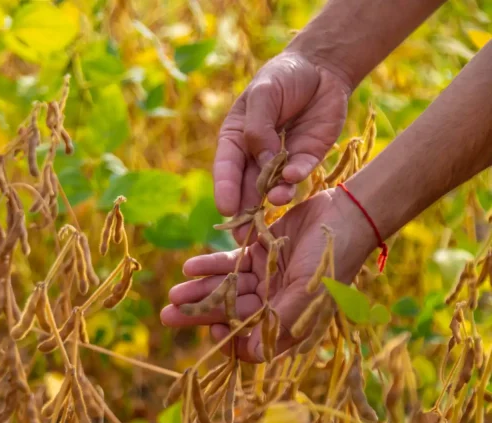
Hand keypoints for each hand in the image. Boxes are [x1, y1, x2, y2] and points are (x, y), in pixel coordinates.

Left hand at [160, 188, 376, 361]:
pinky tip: (189, 267)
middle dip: (199, 313)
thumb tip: (249, 353)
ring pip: (225, 287)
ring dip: (199, 290)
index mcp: (287, 320)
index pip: (250, 340)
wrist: (345, 216)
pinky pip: (229, 263)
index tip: (213, 329)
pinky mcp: (259, 252)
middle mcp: (273, 302)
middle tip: (167, 314)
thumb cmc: (331, 259)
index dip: (229, 339)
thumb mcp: (306, 294)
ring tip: (173, 292)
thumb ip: (278, 322)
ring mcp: (265, 277)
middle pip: (229, 312)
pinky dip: (209, 266)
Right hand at [215, 51, 351, 241]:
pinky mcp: (306, 159)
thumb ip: (259, 127)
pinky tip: (294, 177)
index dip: (225, 188)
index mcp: (235, 138)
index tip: (226, 209)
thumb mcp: (264, 94)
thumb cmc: (282, 77)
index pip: (226, 167)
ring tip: (276, 199)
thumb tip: (263, 160)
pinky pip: (299, 173)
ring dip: (273, 195)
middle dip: (246, 207)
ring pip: (272, 185)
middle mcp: (254, 155)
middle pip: (246, 186)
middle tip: (245, 229)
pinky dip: (296, 177)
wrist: (320, 69)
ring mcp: (281, 160)